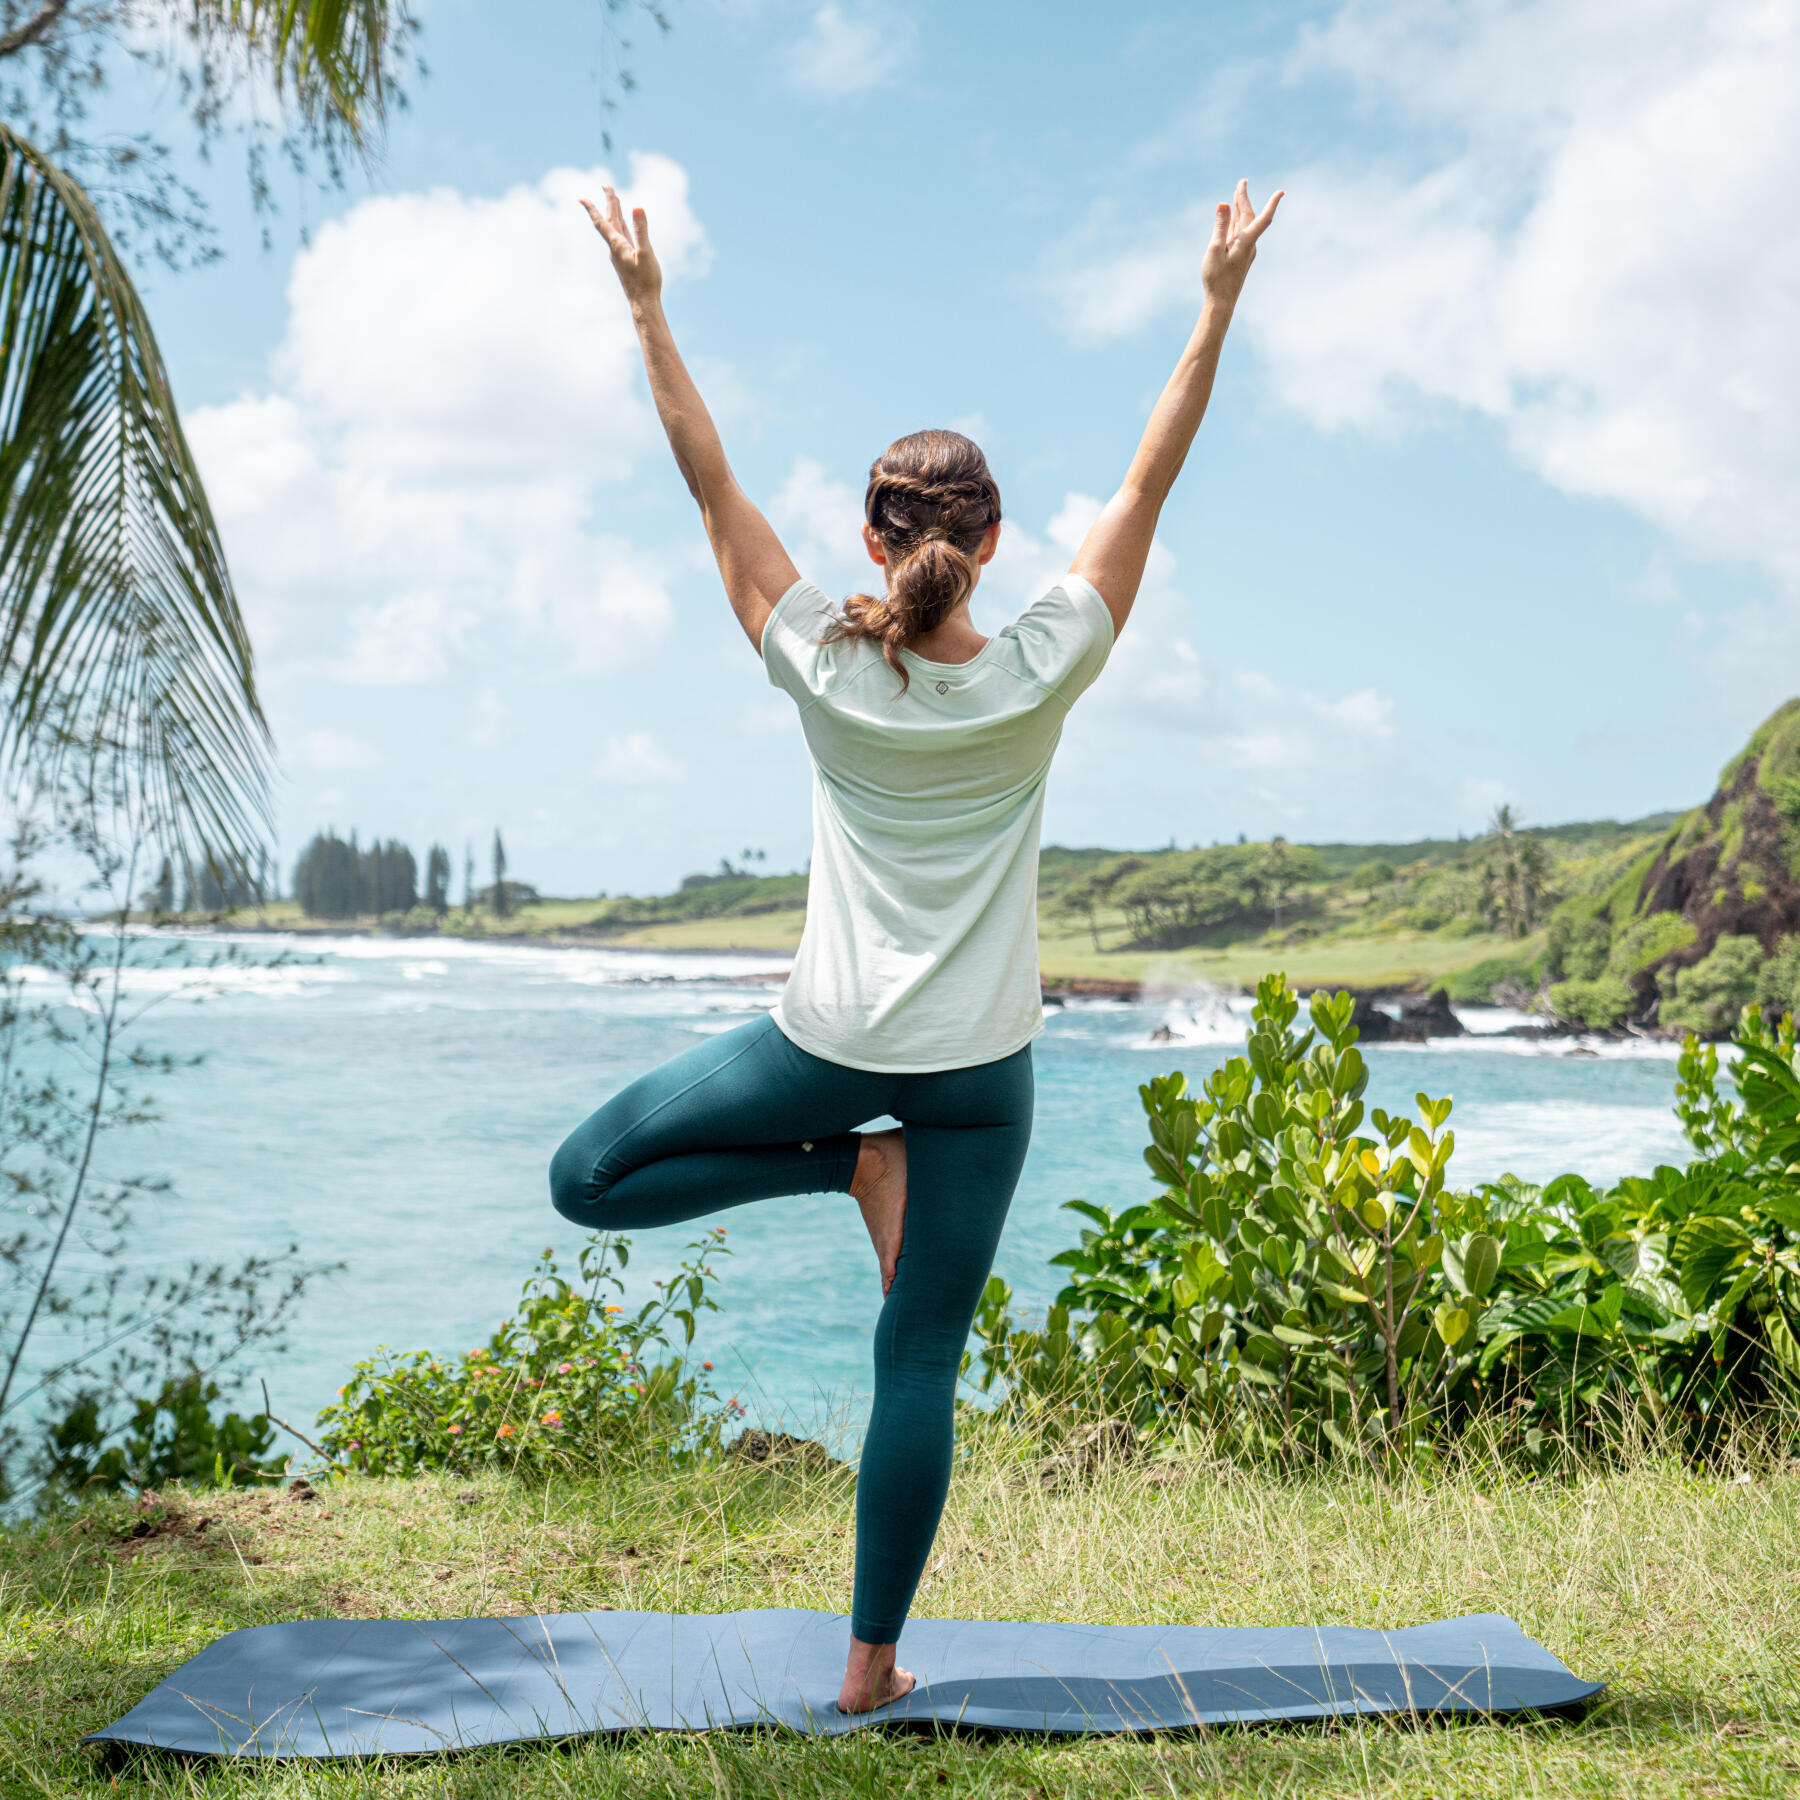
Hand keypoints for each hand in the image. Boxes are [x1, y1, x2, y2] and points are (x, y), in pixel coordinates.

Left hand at [580, 185, 662, 307]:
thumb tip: (637, 207)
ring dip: (615, 212)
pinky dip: (622, 226)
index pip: (602, 222)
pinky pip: (622, 237)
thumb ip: (641, 229)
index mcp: (617, 245)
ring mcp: (620, 254)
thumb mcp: (646, 253)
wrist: (644, 304)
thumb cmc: (646, 281)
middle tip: (606, 186)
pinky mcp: (626, 260)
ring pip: (616, 228)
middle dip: (609, 203)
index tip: (581, 198)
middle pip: (609, 220)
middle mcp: (615, 248)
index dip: (592, 208)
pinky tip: (623, 226)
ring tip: (615, 199)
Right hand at [1200, 179, 1282, 309]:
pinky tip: (1232, 218)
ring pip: (1244, 224)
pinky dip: (1236, 222)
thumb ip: (1220, 225)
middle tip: (1242, 182)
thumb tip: (1223, 204)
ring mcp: (1246, 251)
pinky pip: (1240, 233)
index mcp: (1246, 242)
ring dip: (1240, 208)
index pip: (1263, 218)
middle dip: (1244, 198)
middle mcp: (1249, 245)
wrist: (1222, 302)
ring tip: (1236, 194)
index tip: (1282, 191)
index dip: (1273, 204)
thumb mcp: (1214, 249)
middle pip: (1249, 216)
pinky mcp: (1241, 256)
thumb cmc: (1216, 278)